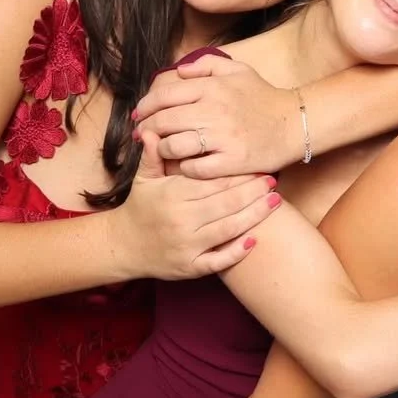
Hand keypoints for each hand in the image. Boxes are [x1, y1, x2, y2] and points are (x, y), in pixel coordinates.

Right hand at [107, 129, 282, 280]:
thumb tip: (153, 130)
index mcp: (173, 195)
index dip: (238, 173)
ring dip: (255, 216)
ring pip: (229, 229)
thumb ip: (152, 155)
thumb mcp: (144, 180)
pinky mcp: (190, 267)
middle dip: (253, 191)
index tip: (257, 165)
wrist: (122, 246)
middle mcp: (182, 220)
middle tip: (273, 180)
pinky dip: (237, 251)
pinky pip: (218, 260)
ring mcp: (187, 246)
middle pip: (227, 203)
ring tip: (275, 202)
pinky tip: (256, 239)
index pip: (213, 181)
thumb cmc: (140, 207)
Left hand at [134, 55, 302, 178]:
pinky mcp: (231, 161)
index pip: (164, 95)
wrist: (295, 123)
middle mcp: (214, 110)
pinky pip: (194, 168)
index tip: (140, 114)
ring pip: (173, 146)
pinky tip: (186, 164)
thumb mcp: (239, 71)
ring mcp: (222, 137)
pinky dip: (184, 168)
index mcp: (212, 87)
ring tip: (163, 150)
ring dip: (162, 150)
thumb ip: (207, 65)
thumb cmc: (264, 97)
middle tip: (142, 135)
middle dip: (147, 129)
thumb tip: (179, 71)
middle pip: (163, 121)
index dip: (146, 106)